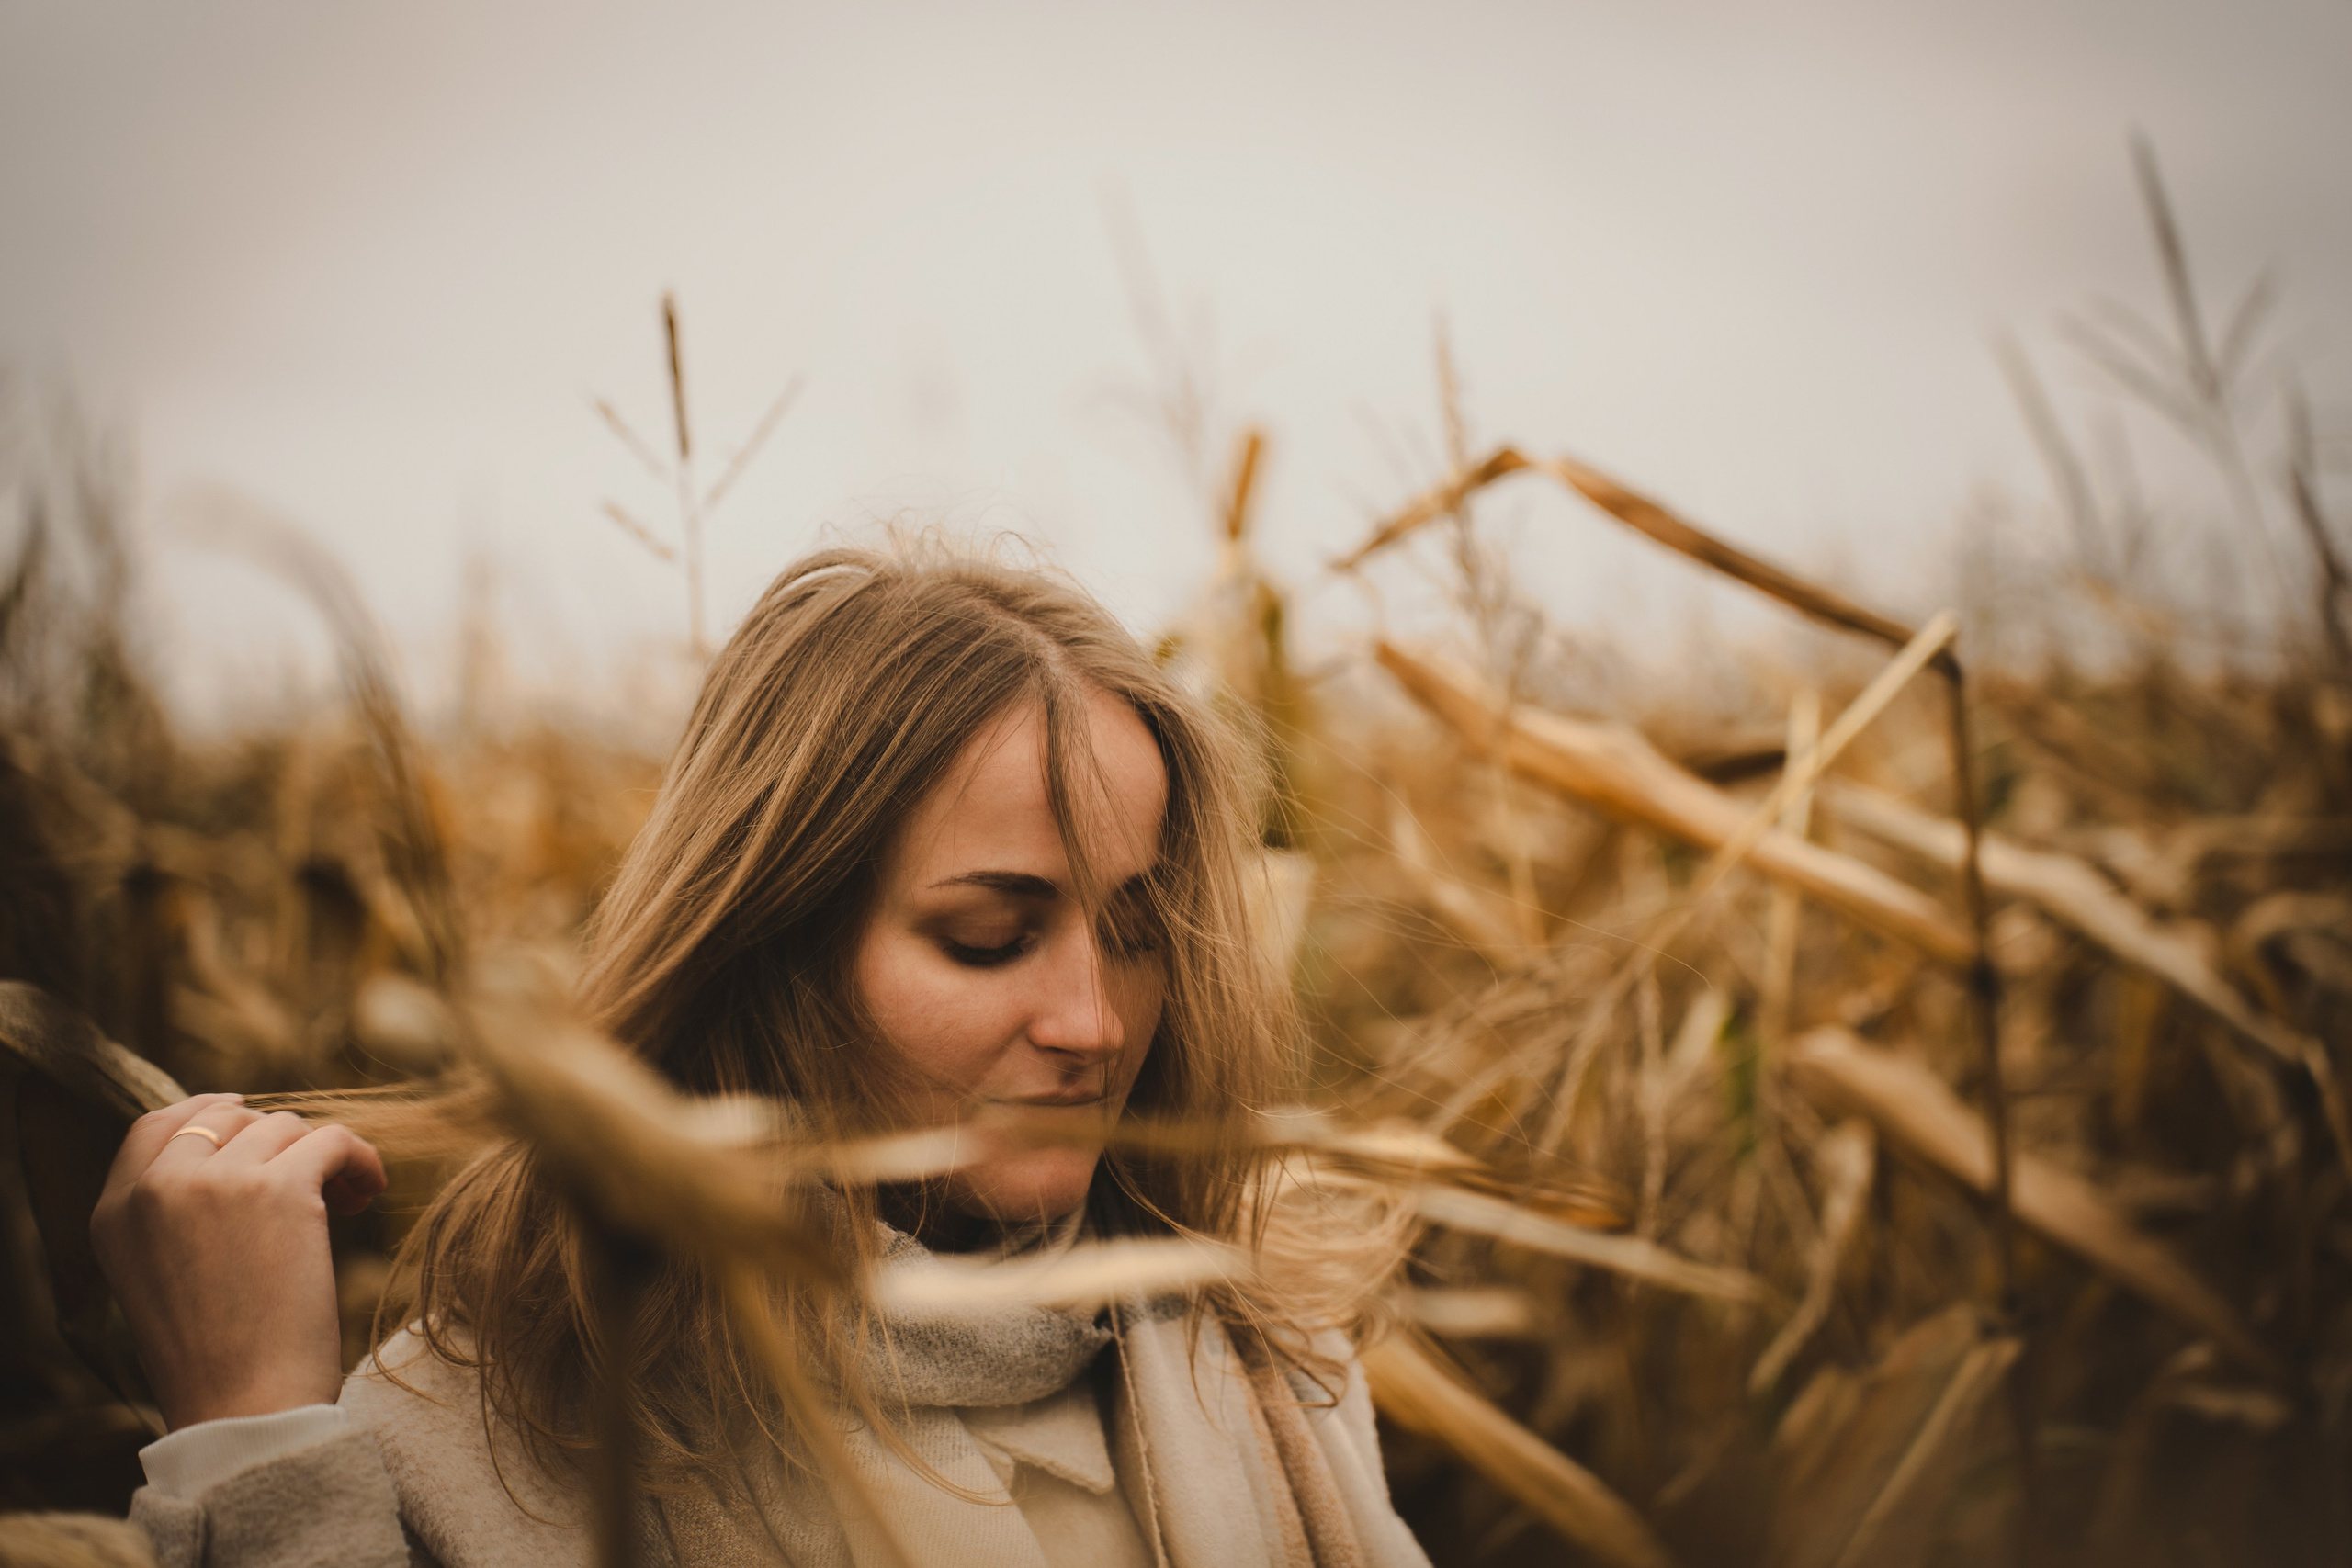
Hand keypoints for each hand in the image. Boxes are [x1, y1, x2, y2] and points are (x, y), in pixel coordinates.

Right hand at [90, 1093, 386, 1429]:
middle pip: (229, 1118)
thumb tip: (232, 1136)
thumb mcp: (157, 1273)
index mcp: (116, 1211)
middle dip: (275, 1141)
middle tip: (309, 1179)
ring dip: (320, 1156)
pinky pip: (333, 1139)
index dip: (212, 1112)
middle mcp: (157, 1188)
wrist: (246, 1404)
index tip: (252, 1120)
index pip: (158, 1123)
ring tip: (341, 1201)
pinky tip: (367, 1191)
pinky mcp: (280, 1189)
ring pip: (285, 1126)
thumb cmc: (216, 1353)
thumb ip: (171, 1208)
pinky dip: (360, 1159)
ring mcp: (216, 1183)